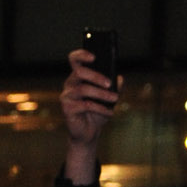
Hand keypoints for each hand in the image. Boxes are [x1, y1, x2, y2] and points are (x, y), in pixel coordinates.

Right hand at [61, 47, 119, 178]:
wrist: (90, 132)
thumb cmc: (98, 111)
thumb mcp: (110, 95)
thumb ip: (115, 85)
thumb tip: (119, 78)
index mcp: (78, 76)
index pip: (74, 59)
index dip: (82, 55)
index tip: (94, 57)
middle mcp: (70, 84)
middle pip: (79, 72)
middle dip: (96, 76)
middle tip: (109, 83)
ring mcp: (67, 97)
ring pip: (83, 89)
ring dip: (102, 94)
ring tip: (115, 98)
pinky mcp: (67, 110)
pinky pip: (86, 105)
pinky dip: (100, 108)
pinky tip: (110, 112)